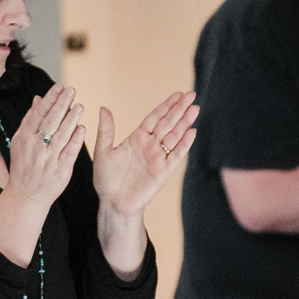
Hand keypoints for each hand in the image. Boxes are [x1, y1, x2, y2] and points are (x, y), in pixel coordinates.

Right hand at [8, 84, 84, 209]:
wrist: (26, 195)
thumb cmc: (24, 166)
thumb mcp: (21, 141)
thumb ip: (30, 120)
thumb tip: (38, 98)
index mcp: (24, 137)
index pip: (38, 114)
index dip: (49, 100)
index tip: (59, 87)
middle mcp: (35, 147)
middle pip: (50, 121)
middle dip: (61, 104)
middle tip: (72, 90)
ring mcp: (48, 158)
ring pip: (61, 135)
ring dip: (71, 119)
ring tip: (80, 106)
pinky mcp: (60, 170)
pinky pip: (70, 152)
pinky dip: (76, 139)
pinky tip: (82, 128)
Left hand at [92, 90, 199, 217]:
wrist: (114, 203)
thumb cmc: (106, 180)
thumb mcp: (103, 151)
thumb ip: (106, 130)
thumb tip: (104, 108)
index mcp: (137, 138)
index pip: (155, 118)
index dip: (166, 106)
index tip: (177, 94)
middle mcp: (150, 146)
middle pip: (168, 123)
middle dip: (180, 109)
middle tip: (191, 95)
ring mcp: (158, 158)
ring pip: (175, 136)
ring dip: (185, 123)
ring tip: (195, 109)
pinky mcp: (163, 172)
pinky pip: (176, 155)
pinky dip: (184, 144)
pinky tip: (192, 132)